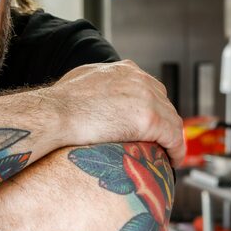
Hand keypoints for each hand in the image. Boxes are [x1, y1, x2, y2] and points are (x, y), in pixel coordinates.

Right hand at [47, 60, 184, 166]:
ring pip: (172, 120)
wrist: (55, 114)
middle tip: (160, 142)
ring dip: (171, 138)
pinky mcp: (150, 118)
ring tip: (168, 154)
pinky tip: (172, 161)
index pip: (150, 88)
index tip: (150, 124)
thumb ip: (97, 84)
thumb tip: (94, 97)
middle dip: (164, 123)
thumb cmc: (59, 103)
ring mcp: (146, 97)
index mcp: (125, 69)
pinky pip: (172, 136)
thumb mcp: (81, 80)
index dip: (152, 108)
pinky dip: (175, 150)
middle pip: (164, 103)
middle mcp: (139, 79)